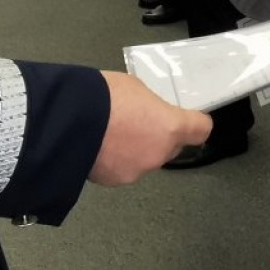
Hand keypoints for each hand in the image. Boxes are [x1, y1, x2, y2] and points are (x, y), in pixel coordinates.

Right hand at [91, 71, 211, 184]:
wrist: (67, 121)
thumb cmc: (103, 96)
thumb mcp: (133, 88)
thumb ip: (148, 105)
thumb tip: (146, 112)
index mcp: (170, 126)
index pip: (201, 130)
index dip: (196, 123)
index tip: (190, 119)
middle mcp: (159, 153)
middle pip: (171, 146)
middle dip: (159, 137)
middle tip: (137, 122)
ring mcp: (137, 170)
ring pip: (144, 160)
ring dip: (134, 150)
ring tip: (110, 134)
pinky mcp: (114, 181)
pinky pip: (122, 169)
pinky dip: (114, 161)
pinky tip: (97, 147)